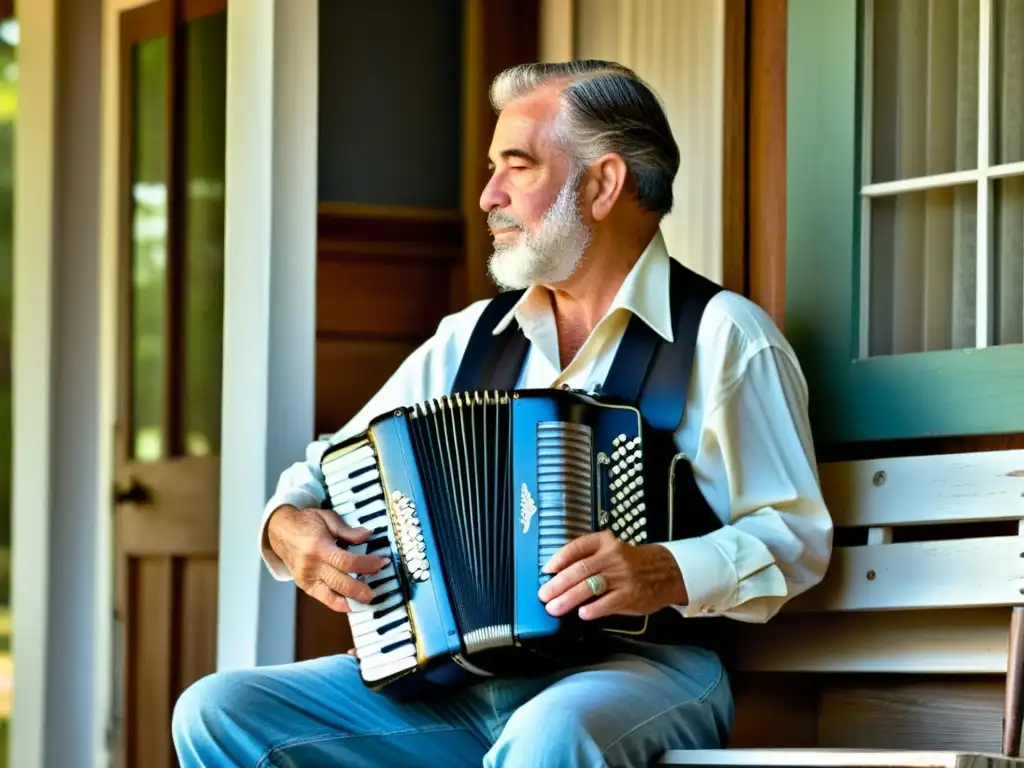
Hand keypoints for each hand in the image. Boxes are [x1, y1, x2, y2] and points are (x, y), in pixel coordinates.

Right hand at [267, 505, 387, 612]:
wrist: (279, 530)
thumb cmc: (306, 522)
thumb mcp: (327, 518)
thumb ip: (347, 530)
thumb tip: (368, 535)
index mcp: (318, 547)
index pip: (347, 562)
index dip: (367, 565)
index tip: (382, 563)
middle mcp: (311, 566)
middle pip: (341, 583)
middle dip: (363, 587)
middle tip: (379, 587)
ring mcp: (306, 579)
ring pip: (333, 596)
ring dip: (353, 599)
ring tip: (368, 598)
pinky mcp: (304, 586)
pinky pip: (324, 599)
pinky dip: (340, 604)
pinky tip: (353, 604)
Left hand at [537, 530, 687, 620]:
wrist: (666, 571)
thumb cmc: (632, 563)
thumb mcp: (612, 551)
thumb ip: (590, 559)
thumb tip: (559, 577)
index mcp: (605, 542)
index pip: (577, 547)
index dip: (559, 558)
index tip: (546, 569)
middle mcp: (613, 556)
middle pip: (580, 569)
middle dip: (559, 583)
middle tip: (544, 594)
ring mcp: (622, 575)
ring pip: (591, 586)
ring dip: (569, 598)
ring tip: (554, 607)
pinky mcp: (631, 594)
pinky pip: (608, 602)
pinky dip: (594, 608)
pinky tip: (582, 614)